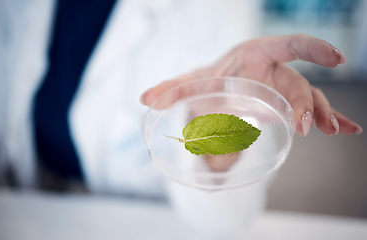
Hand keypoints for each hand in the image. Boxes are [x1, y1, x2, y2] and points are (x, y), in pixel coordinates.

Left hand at [140, 34, 361, 136]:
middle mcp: (275, 71)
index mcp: (256, 55)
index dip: (311, 48)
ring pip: (309, 99)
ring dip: (324, 114)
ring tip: (335, 130)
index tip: (335, 57)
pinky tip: (347, 129)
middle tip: (308, 125)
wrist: (224, 88)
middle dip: (307, 102)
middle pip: (298, 83)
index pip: (287, 45)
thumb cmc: (213, 79)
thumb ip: (171, 89)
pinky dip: (332, 119)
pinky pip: (312, 111)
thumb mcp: (194, 83)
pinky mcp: (287, 106)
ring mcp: (284, 89)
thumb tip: (144, 99)